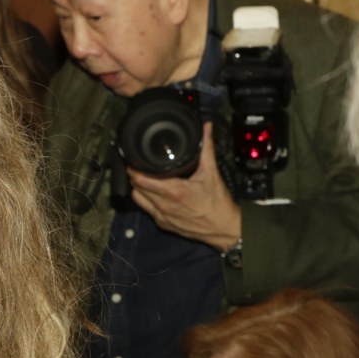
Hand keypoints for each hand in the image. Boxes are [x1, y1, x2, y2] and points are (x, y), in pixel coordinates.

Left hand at [128, 121, 241, 249]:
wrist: (224, 229)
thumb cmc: (218, 204)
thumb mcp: (212, 173)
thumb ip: (206, 148)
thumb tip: (206, 128)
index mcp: (173, 191)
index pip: (140, 179)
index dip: (134, 168)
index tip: (134, 159)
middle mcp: (164, 205)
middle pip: (136, 187)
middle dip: (134, 175)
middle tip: (138, 165)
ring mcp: (162, 216)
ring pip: (138, 199)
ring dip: (138, 188)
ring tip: (144, 179)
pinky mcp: (164, 224)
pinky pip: (147, 210)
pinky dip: (146, 200)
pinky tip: (154, 193)